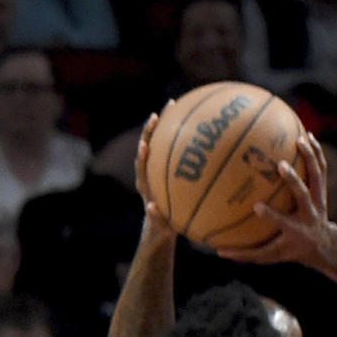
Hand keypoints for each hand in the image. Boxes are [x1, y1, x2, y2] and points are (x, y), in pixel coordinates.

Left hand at [135, 110, 172, 239]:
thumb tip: (151, 207)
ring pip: (160, 143)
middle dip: (151, 130)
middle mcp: (149, 173)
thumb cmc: (161, 229)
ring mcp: (158, 169)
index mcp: (145, 186)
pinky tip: (195, 123)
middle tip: (158, 114)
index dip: (143, 156)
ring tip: (173, 107)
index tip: (144, 145)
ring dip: (165, 125)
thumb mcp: (160, 227)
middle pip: (148, 146)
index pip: (142, 167)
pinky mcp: (167, 168)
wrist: (159, 228)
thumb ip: (156, 218)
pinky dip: (181, 135)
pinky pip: (174, 148)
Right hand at [217, 133, 331, 266]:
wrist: (323, 245)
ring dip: (310, 158)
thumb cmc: (290, 249)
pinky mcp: (323, 190)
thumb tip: (218, 252)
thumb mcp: (271, 255)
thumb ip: (246, 254)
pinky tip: (307, 134)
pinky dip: (317, 152)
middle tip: (280, 165)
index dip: (271, 214)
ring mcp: (318, 201)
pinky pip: (321, 169)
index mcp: (295, 230)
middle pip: (304, 196)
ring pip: (317, 177)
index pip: (282, 222)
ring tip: (300, 137)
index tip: (256, 206)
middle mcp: (309, 214)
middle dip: (294, 182)